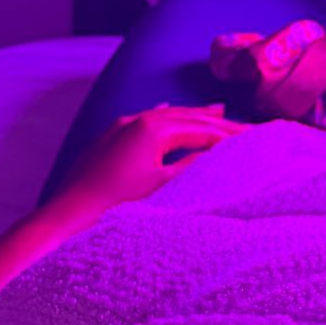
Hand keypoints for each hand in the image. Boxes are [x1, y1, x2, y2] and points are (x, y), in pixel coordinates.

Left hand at [49, 105, 249, 222]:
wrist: (69, 215)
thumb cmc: (116, 205)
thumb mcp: (163, 186)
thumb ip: (194, 165)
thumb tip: (219, 152)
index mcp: (154, 128)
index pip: (204, 129)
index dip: (232, 135)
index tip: (257, 137)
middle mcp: (138, 120)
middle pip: (188, 118)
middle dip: (218, 122)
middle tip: (247, 127)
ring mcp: (121, 127)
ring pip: (167, 116)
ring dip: (193, 116)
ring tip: (218, 110)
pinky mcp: (110, 139)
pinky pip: (146, 119)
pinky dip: (164, 116)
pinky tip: (168, 109)